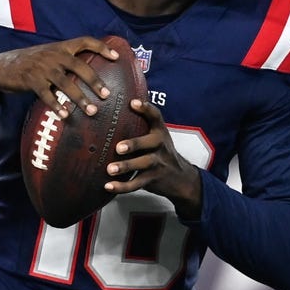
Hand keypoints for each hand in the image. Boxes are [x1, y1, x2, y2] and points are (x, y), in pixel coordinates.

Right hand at [0, 36, 119, 116]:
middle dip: (95, 81)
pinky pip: (46, 95)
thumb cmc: (31, 63)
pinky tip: (65, 115)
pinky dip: (56, 105)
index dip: (102, 47)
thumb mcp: (48, 55)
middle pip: (79, 66)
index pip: (85, 41)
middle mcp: (53, 54)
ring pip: (65, 83)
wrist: (0, 66)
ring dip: (80, 98)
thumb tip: (90, 74)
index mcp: (60, 47)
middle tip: (107, 95)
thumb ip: (66, 60)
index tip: (117, 57)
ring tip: (92, 111)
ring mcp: (42, 67)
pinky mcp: (30, 80)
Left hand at [104, 99, 202, 218]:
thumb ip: (142, 127)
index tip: (133, 103)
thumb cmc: (161, 153)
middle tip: (118, 148)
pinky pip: (137, 184)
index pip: (156, 117)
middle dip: (134, 144)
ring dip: (126, 167)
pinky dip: (122, 187)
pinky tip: (108, 186)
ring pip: (143, 164)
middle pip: (150, 143)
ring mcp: (158, 164)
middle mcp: (161, 146)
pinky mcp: (153, 179)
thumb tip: (112, 111)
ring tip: (110, 169)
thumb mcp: (157, 138)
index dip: (146, 109)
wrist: (181, 178)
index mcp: (160, 132)